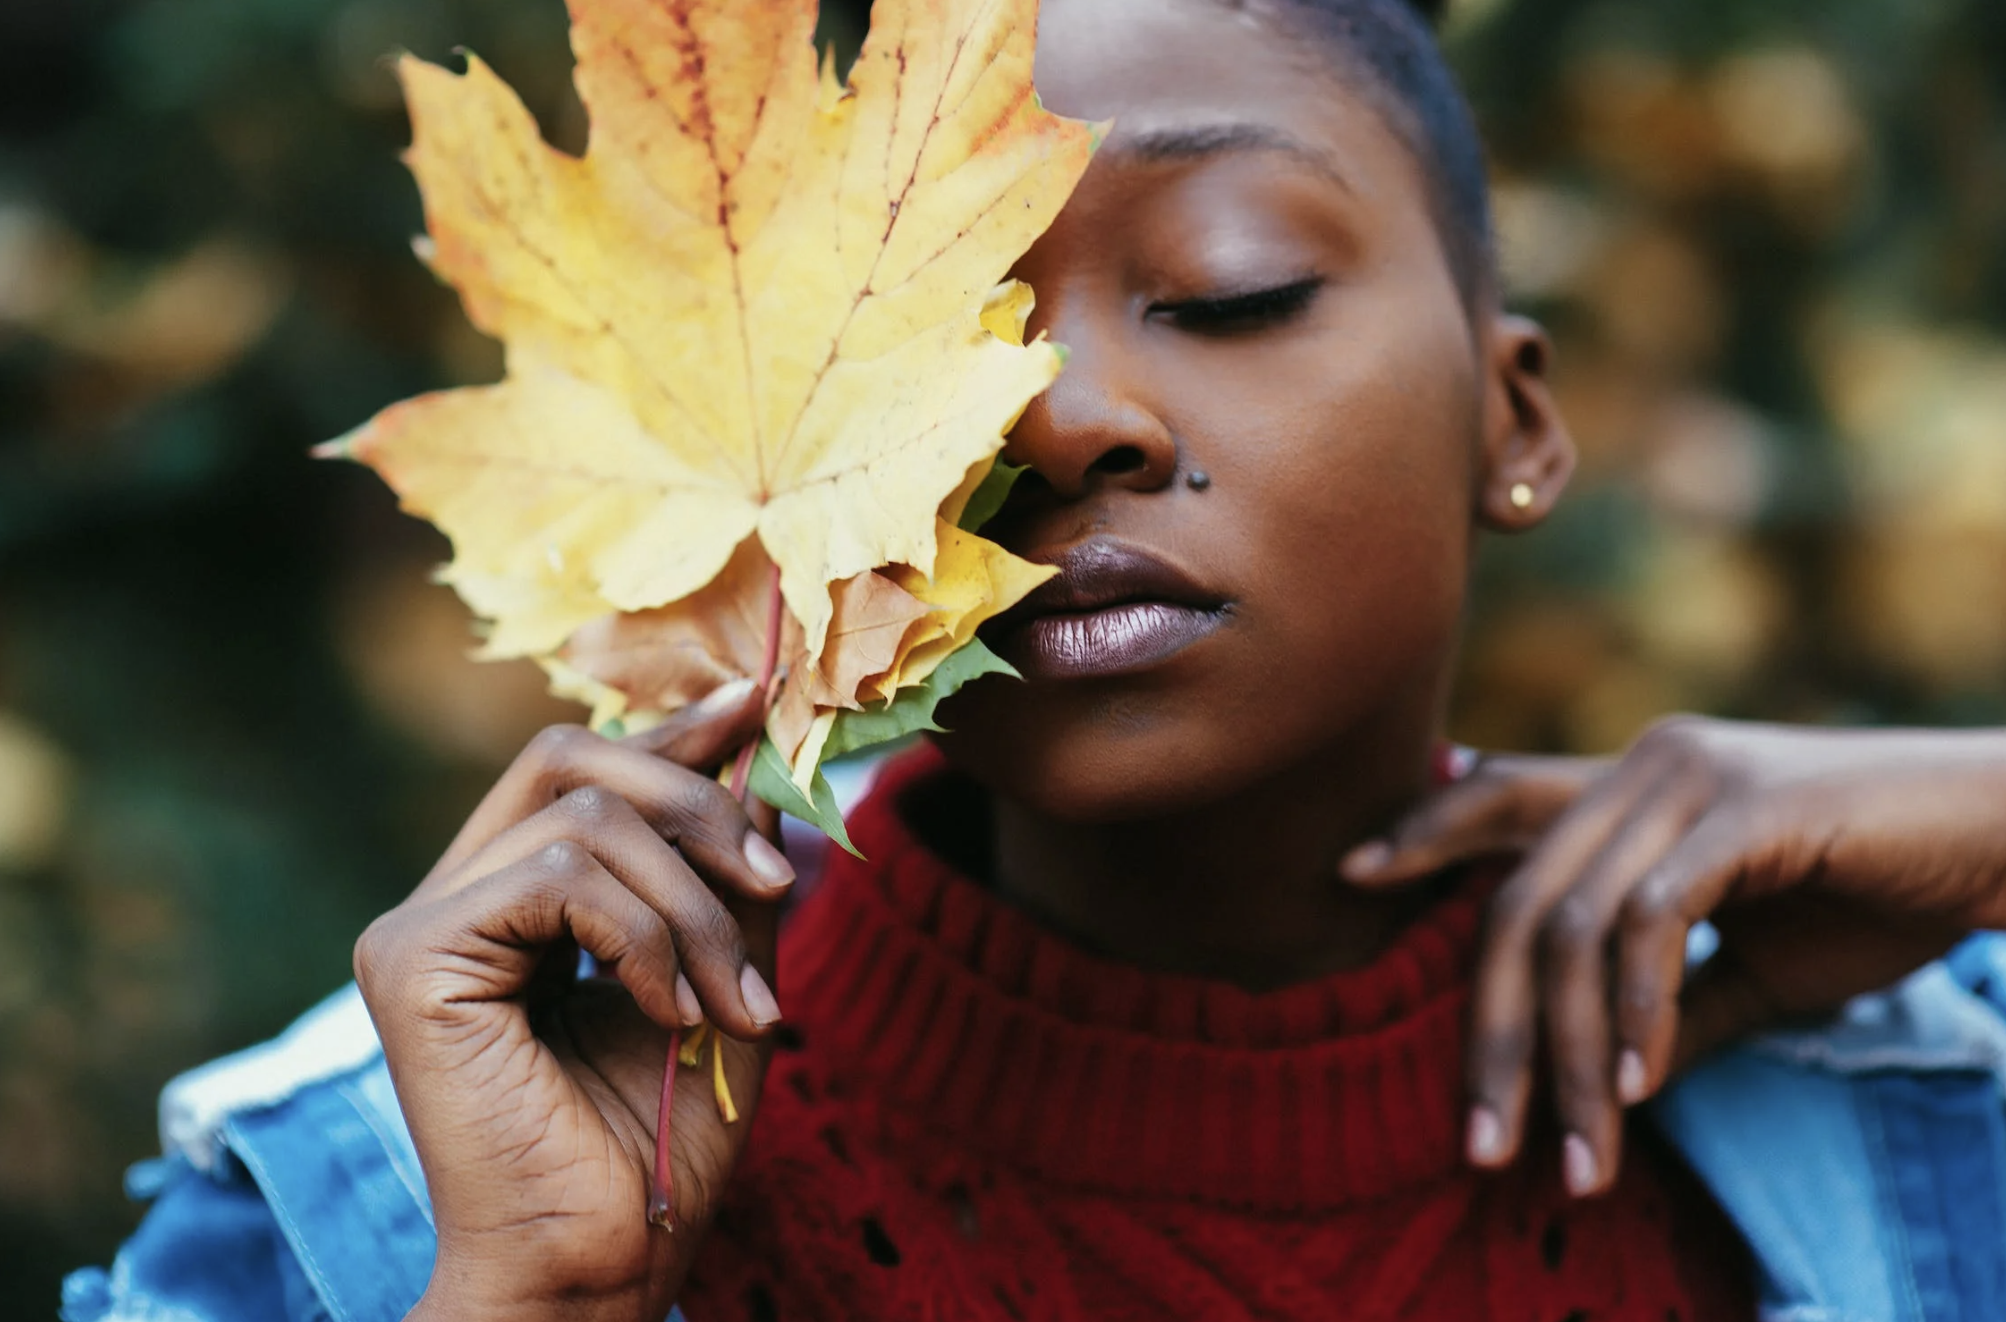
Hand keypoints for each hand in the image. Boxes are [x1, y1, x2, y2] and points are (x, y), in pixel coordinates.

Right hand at [354, 679, 795, 1321]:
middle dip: (697, 804)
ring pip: (585, 816)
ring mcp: (421, 923)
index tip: (755, 705)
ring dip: (694, 906)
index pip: (583, 770)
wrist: (603, 1263)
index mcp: (514, 901)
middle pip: (570, 757)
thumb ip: (729, 880)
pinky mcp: (412, 957)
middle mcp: (455, 899)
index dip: (670, 729)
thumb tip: (764, 769)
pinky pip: (562, 875)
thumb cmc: (659, 1143)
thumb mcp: (725, 977)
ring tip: (732, 1003)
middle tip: (779, 883)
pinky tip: (668, 1013)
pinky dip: (644, 936)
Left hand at [1345, 719, 2005, 1197]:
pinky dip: (1638, 1010)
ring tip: (1576, 1151)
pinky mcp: (1745, 807)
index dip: (1423, 829)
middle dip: (1493, 1031)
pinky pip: (1653, 919)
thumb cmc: (1877, 893)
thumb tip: (1599, 1077)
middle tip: (1480, 1139)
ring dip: (1569, 1054)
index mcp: (1635, 784)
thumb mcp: (1755, 966)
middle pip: (1517, 900)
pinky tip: (1637, 1084)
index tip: (1347, 872)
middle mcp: (1644, 763)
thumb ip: (1670, 1006)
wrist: (1998, 844)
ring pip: (1574, 924)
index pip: (1503, 797)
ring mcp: (1690, 775)